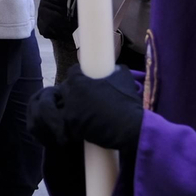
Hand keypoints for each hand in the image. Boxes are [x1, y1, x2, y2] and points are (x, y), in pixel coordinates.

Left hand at [27, 65, 143, 151]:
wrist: (129, 127)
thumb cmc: (126, 101)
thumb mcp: (124, 77)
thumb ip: (115, 69)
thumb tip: (115, 67)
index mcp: (79, 81)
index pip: (72, 72)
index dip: (79, 75)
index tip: (85, 78)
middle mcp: (71, 96)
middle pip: (66, 88)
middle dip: (74, 90)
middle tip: (85, 94)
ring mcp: (70, 113)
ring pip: (66, 105)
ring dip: (73, 106)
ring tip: (84, 108)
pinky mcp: (73, 128)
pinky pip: (69, 121)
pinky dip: (75, 121)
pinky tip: (84, 121)